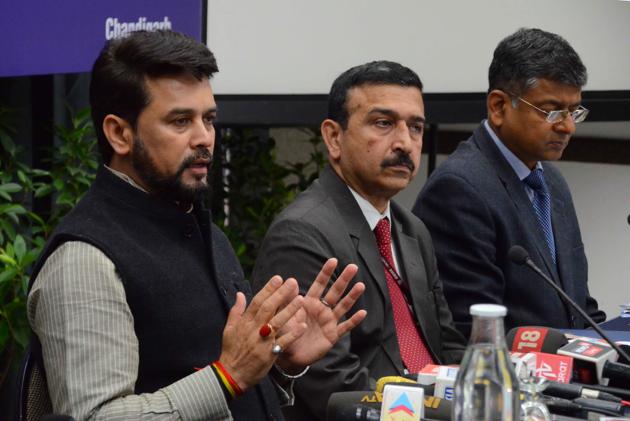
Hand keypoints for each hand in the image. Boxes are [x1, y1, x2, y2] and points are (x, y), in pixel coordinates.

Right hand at [219, 276, 306, 390]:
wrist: (231, 375)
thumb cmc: (231, 351)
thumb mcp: (228, 329)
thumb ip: (236, 310)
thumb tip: (239, 294)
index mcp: (245, 322)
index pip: (257, 301)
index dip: (268, 289)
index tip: (278, 278)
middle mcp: (254, 330)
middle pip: (268, 308)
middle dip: (280, 294)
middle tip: (292, 281)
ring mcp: (262, 342)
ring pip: (277, 323)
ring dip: (289, 310)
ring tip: (301, 299)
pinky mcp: (269, 354)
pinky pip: (283, 343)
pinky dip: (292, 334)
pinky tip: (302, 325)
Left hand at [276, 258, 366, 372]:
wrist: (289, 355)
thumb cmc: (285, 332)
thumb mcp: (284, 314)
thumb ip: (287, 299)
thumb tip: (290, 280)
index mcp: (309, 302)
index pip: (319, 284)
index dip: (326, 273)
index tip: (333, 260)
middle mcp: (321, 310)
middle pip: (335, 292)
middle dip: (343, 279)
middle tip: (353, 267)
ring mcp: (328, 322)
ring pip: (343, 307)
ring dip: (352, 296)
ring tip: (360, 285)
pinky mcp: (332, 335)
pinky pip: (345, 327)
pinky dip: (354, 321)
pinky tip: (362, 313)